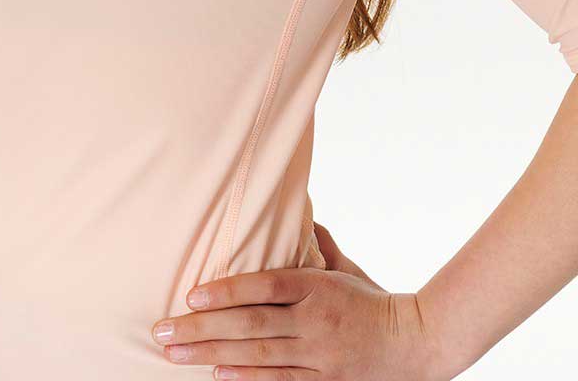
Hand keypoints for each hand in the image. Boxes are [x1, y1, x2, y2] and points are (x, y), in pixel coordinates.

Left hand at [150, 220, 446, 379]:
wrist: (415, 343)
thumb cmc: (373, 300)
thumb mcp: (345, 267)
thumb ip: (317, 245)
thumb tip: (298, 213)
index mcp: (318, 286)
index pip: (265, 286)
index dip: (226, 290)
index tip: (189, 295)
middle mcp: (314, 321)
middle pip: (250, 325)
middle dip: (200, 329)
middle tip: (161, 331)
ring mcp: (317, 356)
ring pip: (255, 357)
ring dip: (209, 355)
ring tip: (173, 354)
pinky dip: (244, 380)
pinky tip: (215, 375)